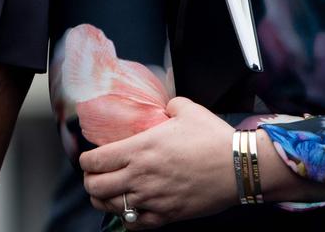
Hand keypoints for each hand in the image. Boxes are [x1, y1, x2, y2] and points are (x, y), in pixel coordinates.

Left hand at [79, 97, 234, 227]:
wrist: (239, 167)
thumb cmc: (213, 138)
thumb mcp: (187, 109)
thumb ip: (168, 105)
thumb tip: (164, 107)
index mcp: (140, 148)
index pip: (94, 161)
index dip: (85, 161)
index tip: (88, 159)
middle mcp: (140, 175)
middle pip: (95, 187)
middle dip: (90, 182)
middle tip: (95, 177)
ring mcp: (152, 198)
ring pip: (111, 207)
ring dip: (104, 200)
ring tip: (108, 194)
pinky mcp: (167, 215)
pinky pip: (135, 224)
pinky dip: (128, 218)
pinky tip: (131, 210)